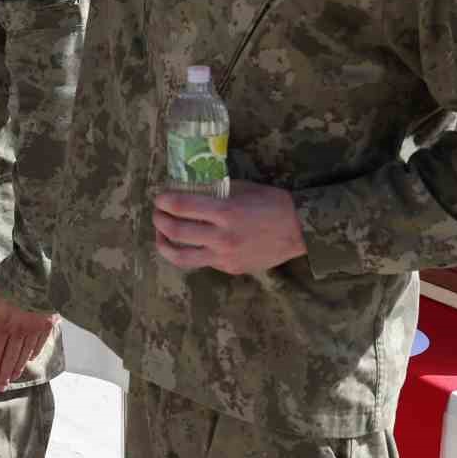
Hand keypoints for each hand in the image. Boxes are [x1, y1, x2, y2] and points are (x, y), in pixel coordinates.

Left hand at [0, 280, 59, 389]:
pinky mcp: (48, 323)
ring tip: (12, 378)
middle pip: (10, 357)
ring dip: (17, 367)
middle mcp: (19, 331)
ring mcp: (35, 328)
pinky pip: (39, 343)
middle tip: (0, 388)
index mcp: (3, 324)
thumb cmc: (10, 279)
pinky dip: (33, 353)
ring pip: (24, 353)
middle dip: (4, 374)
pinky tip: (29, 360)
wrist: (39, 272)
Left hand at [152, 179, 307, 274]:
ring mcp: (225, 257)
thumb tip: (190, 189)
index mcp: (226, 212)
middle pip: (176, 232)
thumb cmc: (272, 203)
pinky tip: (188, 243)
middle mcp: (222, 237)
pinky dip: (190, 251)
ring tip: (160, 236)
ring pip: (182, 257)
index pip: (182, 206)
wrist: (299, 230)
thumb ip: (216, 191)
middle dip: (159, 220)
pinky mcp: (230, 268)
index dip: (164, 201)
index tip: (159, 197)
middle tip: (157, 213)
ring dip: (164, 244)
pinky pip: (202, 261)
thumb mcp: (243, 189)